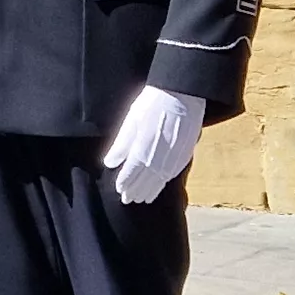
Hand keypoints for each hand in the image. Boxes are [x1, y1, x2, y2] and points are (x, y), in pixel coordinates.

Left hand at [98, 85, 205, 204]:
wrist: (182, 94)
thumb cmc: (153, 103)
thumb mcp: (132, 120)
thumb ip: (121, 144)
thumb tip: (109, 164)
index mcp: (143, 148)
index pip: (131, 173)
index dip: (125, 183)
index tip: (119, 189)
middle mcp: (159, 157)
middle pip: (145, 180)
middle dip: (135, 191)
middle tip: (127, 199)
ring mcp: (174, 157)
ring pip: (159, 180)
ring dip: (149, 190)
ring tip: (141, 198)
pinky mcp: (184, 154)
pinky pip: (172, 174)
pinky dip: (163, 183)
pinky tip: (158, 184)